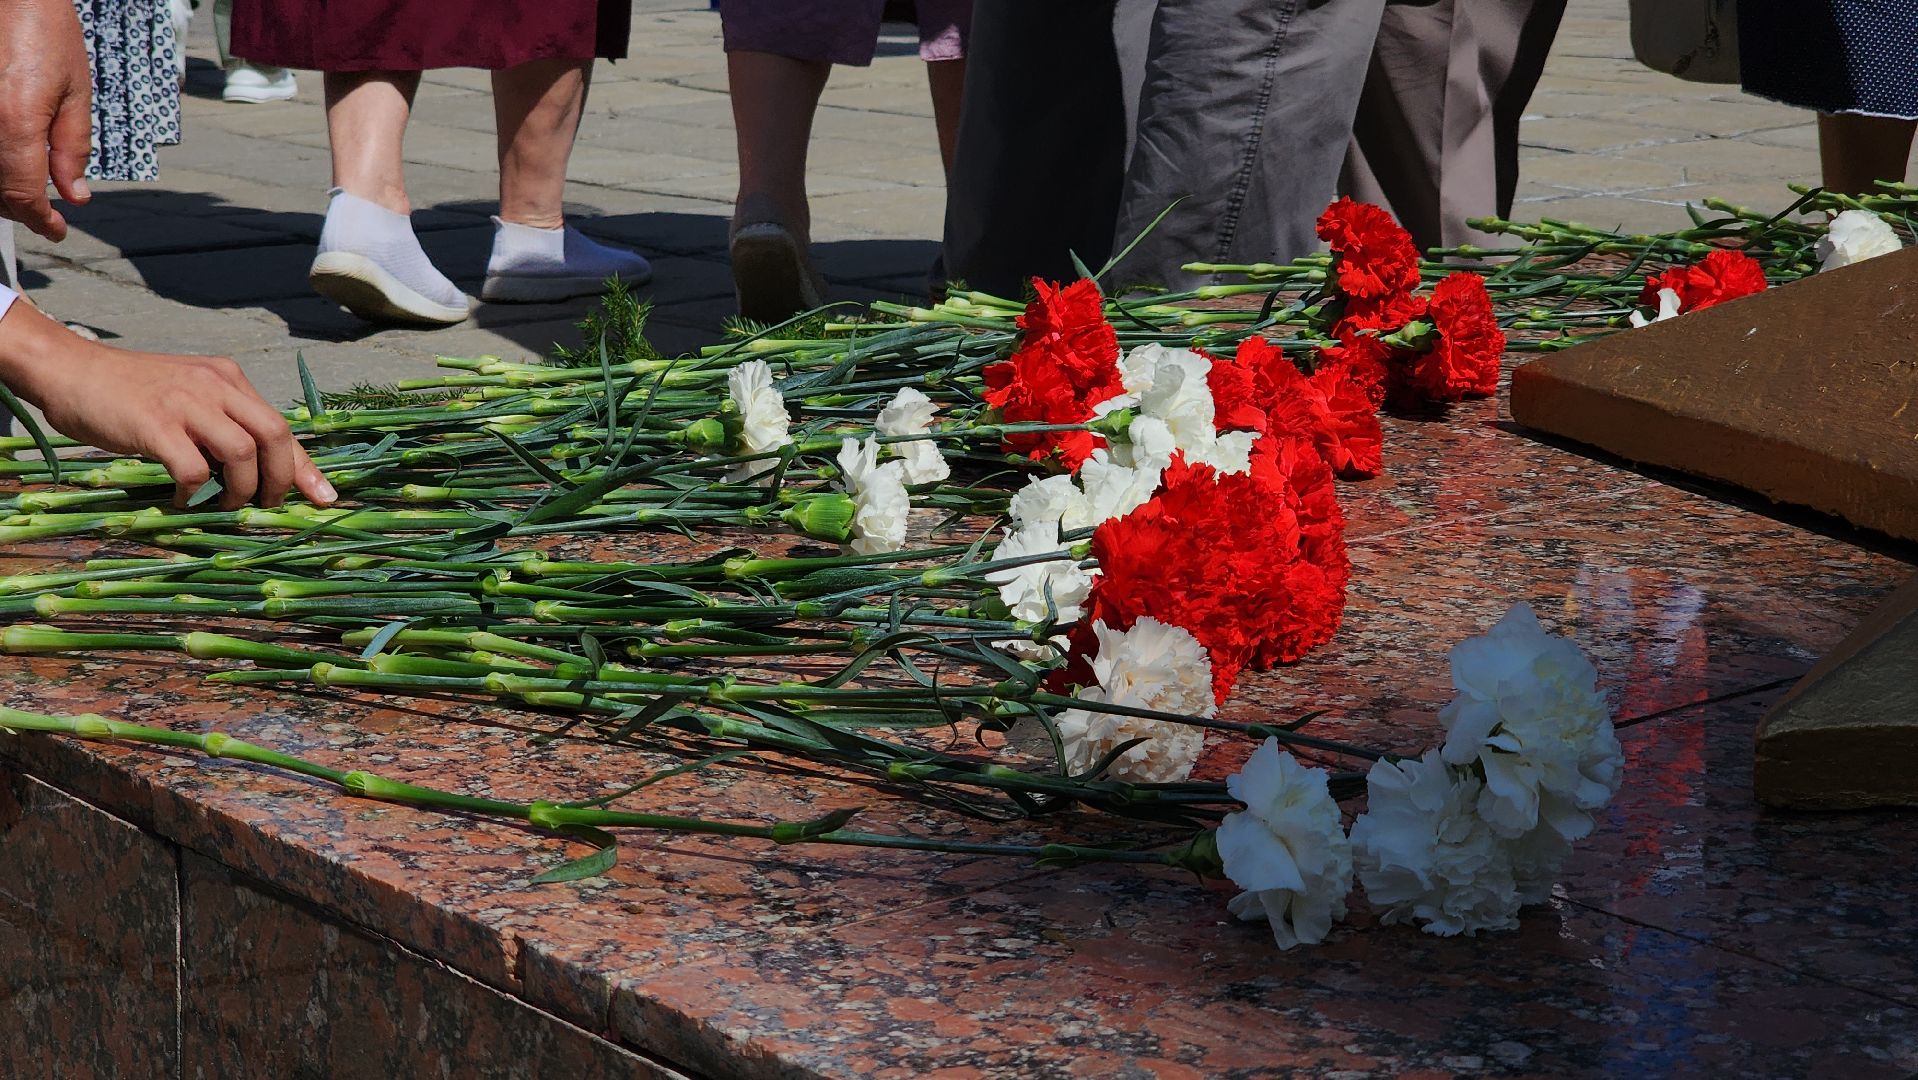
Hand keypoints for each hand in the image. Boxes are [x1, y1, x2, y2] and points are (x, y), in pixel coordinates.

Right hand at [0, 0, 94, 240]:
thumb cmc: (45, 29)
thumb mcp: (74, 91)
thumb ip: (71, 147)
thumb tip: (74, 195)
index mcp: (14, 123)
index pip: (22, 194)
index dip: (40, 220)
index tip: (56, 230)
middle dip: (19, 209)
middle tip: (45, 214)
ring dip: (0, 192)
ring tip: (26, 195)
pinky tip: (7, 166)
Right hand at [0, 303, 335, 509]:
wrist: (69, 369)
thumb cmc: (129, 392)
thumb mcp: (189, 397)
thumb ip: (223, 423)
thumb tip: (257, 470)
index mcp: (229, 378)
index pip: (282, 425)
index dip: (305, 466)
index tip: (324, 497)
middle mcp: (215, 385)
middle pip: (275, 435)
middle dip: (281, 478)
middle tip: (267, 504)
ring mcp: (186, 403)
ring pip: (241, 453)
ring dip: (241, 489)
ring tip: (225, 503)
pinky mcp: (155, 424)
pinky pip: (193, 468)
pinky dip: (195, 492)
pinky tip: (183, 499)